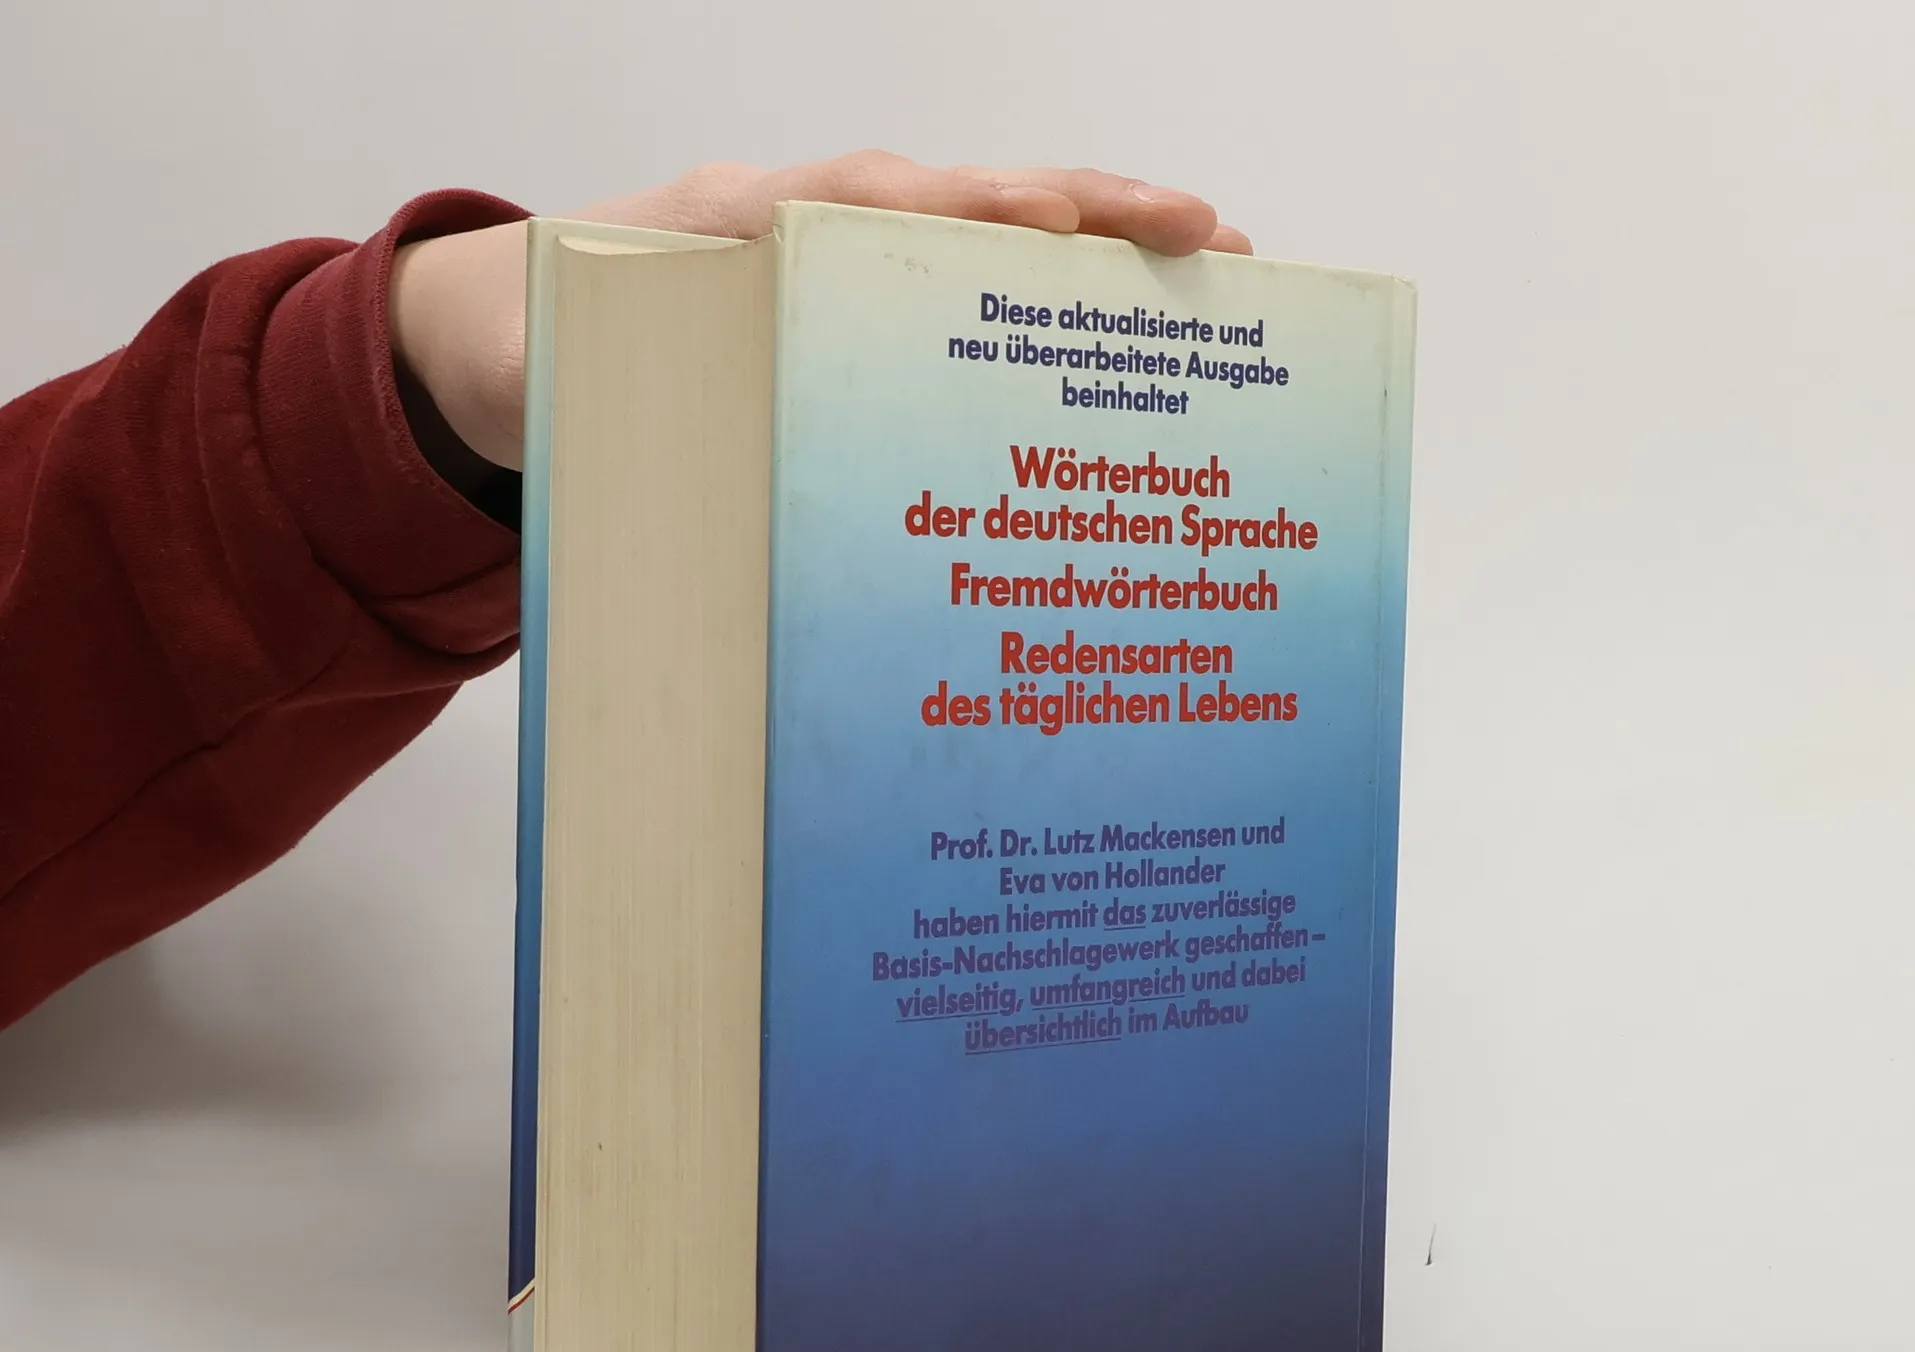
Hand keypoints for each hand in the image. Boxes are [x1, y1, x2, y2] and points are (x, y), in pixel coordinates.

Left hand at [389, 152, 1251, 474]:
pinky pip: (972, 287)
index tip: (1039, 221)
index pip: (864, 201)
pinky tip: (1130, 325)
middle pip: (963, 199)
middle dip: (1083, 211)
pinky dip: (1055, 293)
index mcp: (738, 223)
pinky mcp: (867, 306)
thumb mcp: (535, 368)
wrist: (524, 331)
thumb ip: (563, 380)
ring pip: (989, 234)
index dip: (955, 212)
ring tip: (1214, 260)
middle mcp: (813, 223)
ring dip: (1099, 244)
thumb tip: (599, 412)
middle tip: (1200, 232)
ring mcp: (851, 259)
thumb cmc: (547, 346)